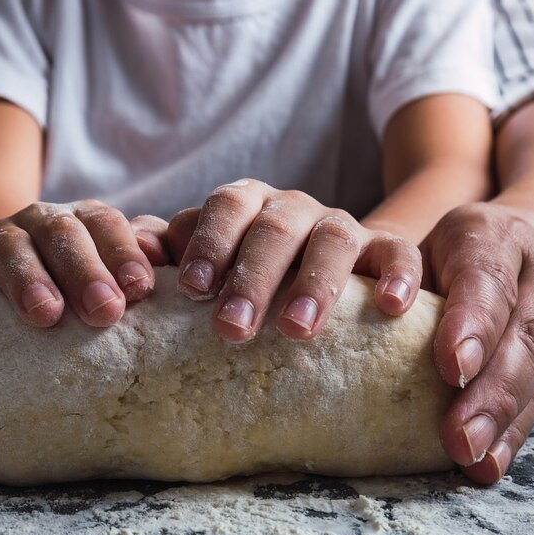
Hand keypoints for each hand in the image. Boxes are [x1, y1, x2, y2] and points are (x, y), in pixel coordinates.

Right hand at [0, 200, 170, 326]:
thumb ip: (146, 260)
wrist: (22, 276)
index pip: (107, 225)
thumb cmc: (86, 291)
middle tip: (104, 311)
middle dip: (85, 271)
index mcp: (87, 221)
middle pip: (63, 233)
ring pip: (12, 245)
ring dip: (30, 277)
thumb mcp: (119, 276)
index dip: (124, 253)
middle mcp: (45, 220)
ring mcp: (1, 236)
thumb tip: (171, 258)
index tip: (139, 289)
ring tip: (46, 314)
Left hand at [166, 179, 422, 342]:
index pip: (226, 207)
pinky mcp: (386, 250)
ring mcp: (342, 226)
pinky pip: (399, 254)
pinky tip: (389, 308)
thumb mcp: (206, 264)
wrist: (314, 268)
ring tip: (297, 330)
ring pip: (333, 238)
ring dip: (315, 283)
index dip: (209, 243)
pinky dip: (399, 276)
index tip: (191, 290)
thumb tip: (134, 250)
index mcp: (246, 204)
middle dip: (252, 278)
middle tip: (231, 329)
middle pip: (274, 228)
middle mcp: (293, 208)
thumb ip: (169, 252)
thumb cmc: (242, 276)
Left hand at [422, 202, 533, 483]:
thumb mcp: (435, 241)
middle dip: (490, 390)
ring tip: (471, 456)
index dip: (472, 322)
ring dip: (502, 420)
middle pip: (523, 334)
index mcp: (497, 237)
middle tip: (457, 436)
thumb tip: (336, 334)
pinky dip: (513, 434)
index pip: (487, 278)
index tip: (450, 366)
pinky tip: (488, 464)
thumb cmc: (465, 247)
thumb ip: (400, 276)